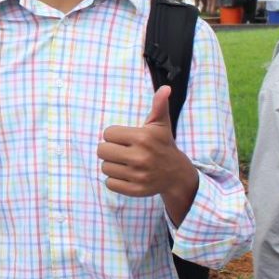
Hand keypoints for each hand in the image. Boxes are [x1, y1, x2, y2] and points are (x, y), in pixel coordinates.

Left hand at [99, 85, 197, 222]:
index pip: (107, 134)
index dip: (114, 135)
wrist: (177, 175)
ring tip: (126, 163)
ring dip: (112, 165)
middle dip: (109, 150)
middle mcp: (140, 157)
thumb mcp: (161, 125)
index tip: (126, 139)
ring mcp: (138, 175)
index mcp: (142, 138)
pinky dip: (114, 180)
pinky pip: (109, 184)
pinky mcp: (136, 190)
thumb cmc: (163, 145)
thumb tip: (165, 88)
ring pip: (104, 168)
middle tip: (122, 151)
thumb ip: (158, 105)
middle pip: (101, 151)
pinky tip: (126, 175)